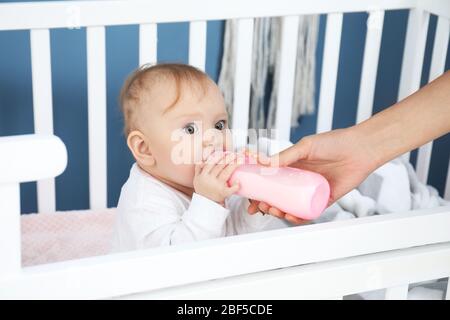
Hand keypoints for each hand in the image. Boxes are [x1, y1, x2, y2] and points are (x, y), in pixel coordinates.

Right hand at [193, 151, 242, 205]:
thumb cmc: (203, 190)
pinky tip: (238, 181)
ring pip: (226, 173)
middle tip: (236, 153)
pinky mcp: (223, 194)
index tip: (225, 151)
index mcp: (203, 175)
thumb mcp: (196, 179)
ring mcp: (216, 186)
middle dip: (229, 157)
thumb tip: (201, 158)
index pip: (211, 162)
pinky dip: (235, 186)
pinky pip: (230, 190)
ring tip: (241, 159)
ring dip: (234, 165)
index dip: (219, 155)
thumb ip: (198, 168)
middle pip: (220, 165)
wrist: (204, 204)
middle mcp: (209, 179)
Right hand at [247, 128, 378, 223]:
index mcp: (293, 168)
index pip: (271, 182)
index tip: (250, 198)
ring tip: (275, 210)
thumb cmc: (334, 143)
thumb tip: (263, 163)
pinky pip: (310, 212)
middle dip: (267, 205)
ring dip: (280, 212)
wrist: (360, 149)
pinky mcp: (325, 200)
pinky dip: (299, 217)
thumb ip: (285, 156)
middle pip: (279, 197)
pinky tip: (291, 216)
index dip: (259, 191)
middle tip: (262, 206)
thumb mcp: (305, 147)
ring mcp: (311, 192)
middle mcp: (301, 181)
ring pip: (292, 207)